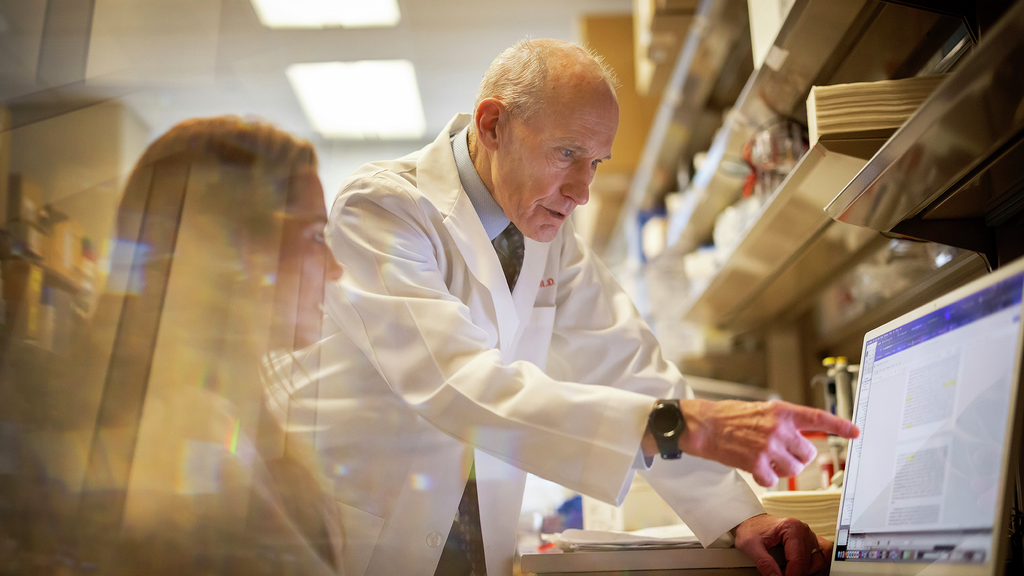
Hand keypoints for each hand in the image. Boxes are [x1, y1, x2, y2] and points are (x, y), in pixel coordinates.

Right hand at [677, 399, 858, 486]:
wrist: (704, 426)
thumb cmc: (728, 417)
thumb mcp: (760, 411)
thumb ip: (782, 421)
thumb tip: (800, 435)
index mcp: (781, 412)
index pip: (818, 418)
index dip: (839, 425)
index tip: (855, 431)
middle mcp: (778, 428)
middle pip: (808, 453)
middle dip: (798, 457)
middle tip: (783, 454)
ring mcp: (768, 446)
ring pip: (794, 469)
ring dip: (783, 469)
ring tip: (767, 461)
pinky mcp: (756, 463)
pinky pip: (773, 479)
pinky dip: (765, 477)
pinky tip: (754, 467)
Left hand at [733, 514, 830, 575]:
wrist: (750, 521)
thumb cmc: (751, 529)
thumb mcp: (750, 545)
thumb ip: (764, 563)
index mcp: (791, 528)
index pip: (798, 561)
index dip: (791, 575)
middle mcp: (803, 530)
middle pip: (809, 563)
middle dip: (797, 573)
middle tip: (782, 573)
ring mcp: (808, 535)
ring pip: (819, 560)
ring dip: (807, 570)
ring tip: (790, 570)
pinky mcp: (809, 540)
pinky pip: (821, 556)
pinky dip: (814, 565)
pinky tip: (801, 568)